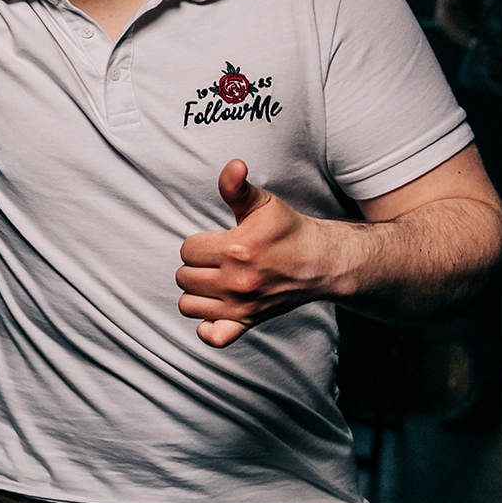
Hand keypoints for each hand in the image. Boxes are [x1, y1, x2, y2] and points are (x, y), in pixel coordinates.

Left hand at [175, 160, 335, 347]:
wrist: (318, 261)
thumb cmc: (286, 230)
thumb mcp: (262, 203)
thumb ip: (236, 187)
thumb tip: (232, 166)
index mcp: (237, 249)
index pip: (187, 250)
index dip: (199, 243)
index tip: (217, 242)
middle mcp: (237, 281)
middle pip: (183, 276)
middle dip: (196, 266)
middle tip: (217, 260)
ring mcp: (241, 306)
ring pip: (188, 304)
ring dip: (197, 292)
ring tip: (214, 280)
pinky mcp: (247, 323)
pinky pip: (212, 336)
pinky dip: (207, 327)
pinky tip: (214, 310)